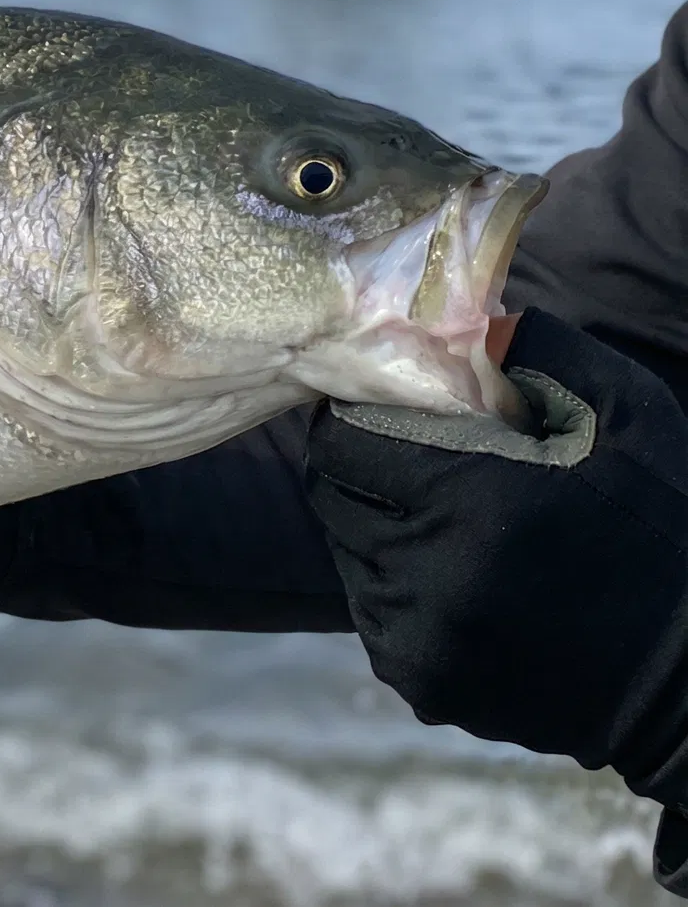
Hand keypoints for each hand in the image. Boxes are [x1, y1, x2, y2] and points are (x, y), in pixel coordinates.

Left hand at [305, 308, 687, 884]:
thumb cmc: (658, 520)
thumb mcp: (617, 411)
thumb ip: (530, 350)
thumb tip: (452, 312)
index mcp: (474, 500)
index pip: (345, 441)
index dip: (365, 421)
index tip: (396, 417)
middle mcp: (432, 575)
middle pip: (335, 497)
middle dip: (371, 474)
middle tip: (426, 470)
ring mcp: (421, 636)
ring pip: (350, 555)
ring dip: (385, 532)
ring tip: (459, 530)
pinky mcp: (421, 680)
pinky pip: (375, 612)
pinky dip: (404, 590)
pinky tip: (469, 584)